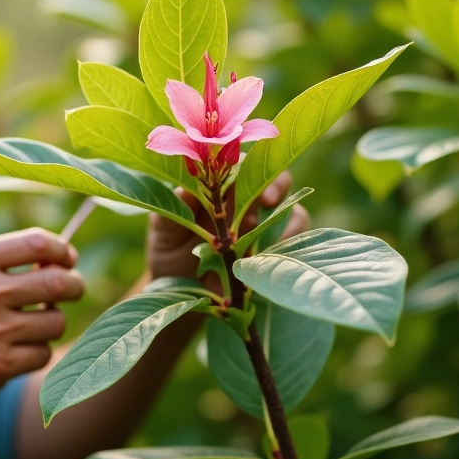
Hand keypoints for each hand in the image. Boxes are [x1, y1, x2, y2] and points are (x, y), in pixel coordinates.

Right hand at [0, 229, 83, 408]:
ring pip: (55, 321)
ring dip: (52, 320)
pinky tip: (16, 346)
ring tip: (34, 321)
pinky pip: (42, 354)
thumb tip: (57, 257)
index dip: (63, 249)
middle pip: (58, 282)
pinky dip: (36, 350)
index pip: (38, 243)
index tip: (67, 258)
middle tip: (71, 288)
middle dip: (74, 284)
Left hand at [145, 171, 309, 278]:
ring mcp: (261, 228)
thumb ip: (176, 203)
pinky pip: (295, 241)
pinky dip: (292, 243)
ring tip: (273, 238)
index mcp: (218, 191)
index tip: (237, 176)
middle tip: (268, 200)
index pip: (238, 164)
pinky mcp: (272, 252)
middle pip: (273, 176)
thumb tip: (192, 178)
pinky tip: (271, 257)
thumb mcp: (163, 229)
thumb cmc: (168, 254)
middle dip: (277, 182)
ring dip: (291, 216)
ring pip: (293, 207)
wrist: (178, 295)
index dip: (243, 163)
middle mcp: (244, 204)